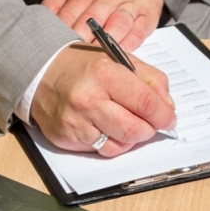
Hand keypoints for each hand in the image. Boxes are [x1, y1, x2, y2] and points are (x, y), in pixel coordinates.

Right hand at [30, 43, 175, 156]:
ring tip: (129, 125)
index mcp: (105, 74)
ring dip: (131, 139)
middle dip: (149, 130)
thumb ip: (149, 79)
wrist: (41, 72)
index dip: (163, 115)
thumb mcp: (119, 59)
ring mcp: (75, 122)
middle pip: (134, 130)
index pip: (145, 102)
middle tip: (151, 124)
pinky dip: (111, 143)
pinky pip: (100, 151)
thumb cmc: (83, 65)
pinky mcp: (66, 138)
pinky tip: (108, 129)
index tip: (169, 118)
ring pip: (118, 147)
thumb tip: (167, 107)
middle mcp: (88, 100)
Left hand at [42, 0, 163, 50]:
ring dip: (104, 45)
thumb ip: (57, 1)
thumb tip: (39, 19)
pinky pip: (138, 34)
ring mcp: (130, 5)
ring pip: (117, 26)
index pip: (71, 13)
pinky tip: (117, 58)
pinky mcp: (148, 16)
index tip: (52, 50)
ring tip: (92, 62)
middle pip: (93, 22)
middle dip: (80, 41)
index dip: (61, 33)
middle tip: (69, 61)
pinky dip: (128, 47)